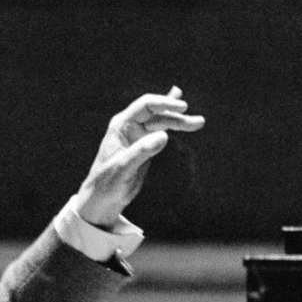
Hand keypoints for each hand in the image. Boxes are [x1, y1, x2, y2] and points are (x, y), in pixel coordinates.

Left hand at [72, 87, 204, 226]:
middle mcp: (130, 126)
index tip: (182, 107)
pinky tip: (181, 115)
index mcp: (121, 125)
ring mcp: (137, 135)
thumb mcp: (124, 168)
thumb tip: (164, 135)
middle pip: (157, 114)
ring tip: (199, 122)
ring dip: (179, 121)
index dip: (164, 103)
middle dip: (177, 115)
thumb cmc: (107, 183)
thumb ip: (142, 151)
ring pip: (161, 122)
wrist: (102, 198)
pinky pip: (161, 130)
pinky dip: (172, 124)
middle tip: (198, 122)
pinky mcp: (144, 146)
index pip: (145, 106)